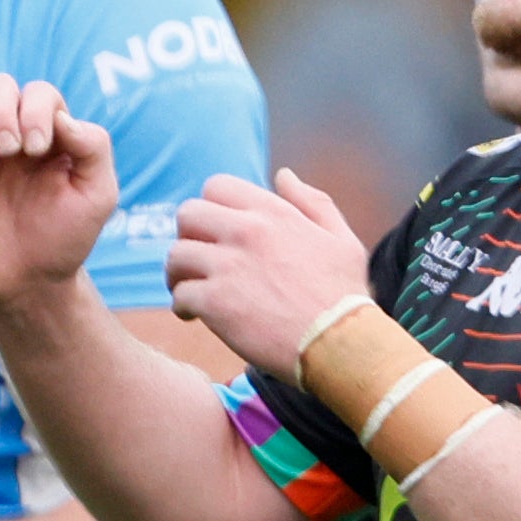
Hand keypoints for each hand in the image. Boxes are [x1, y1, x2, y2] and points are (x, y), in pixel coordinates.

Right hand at [0, 76, 123, 310]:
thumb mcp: (98, 194)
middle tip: (13, 151)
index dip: (36, 109)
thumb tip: (62, 116)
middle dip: (2, 109)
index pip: (39, 93)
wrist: (29, 284)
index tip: (39, 149)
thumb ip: (93, 147)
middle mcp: (14, 140)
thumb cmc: (67, 239)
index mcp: (51, 137)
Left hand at [168, 167, 375, 383]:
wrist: (343, 345)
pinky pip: (179, 295)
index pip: (217, 186)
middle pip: (187, 214)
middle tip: (198, 262)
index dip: (211, 208)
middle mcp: (246, 232)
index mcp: (273, 212)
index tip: (217, 233)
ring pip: (175, 255)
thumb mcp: (341, 239)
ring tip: (192, 291)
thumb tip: (283, 175)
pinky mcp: (215, 302)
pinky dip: (182, 308)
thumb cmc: (345, 296)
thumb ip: (312, 203)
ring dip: (178, 274)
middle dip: (188, 236)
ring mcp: (228, 266)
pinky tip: (195, 318)